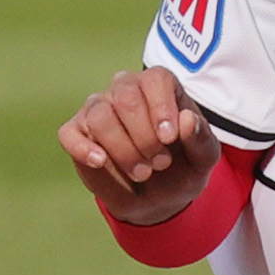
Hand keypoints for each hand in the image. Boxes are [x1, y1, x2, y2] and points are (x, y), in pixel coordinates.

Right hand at [60, 68, 221, 225]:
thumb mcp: (205, 157)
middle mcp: (125, 89)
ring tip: (143, 173)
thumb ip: (201, 137)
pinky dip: (83, 148)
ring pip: (99, 116)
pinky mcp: (76, 131)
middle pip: (126, 97)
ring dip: (123, 149)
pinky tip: (101, 162)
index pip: (156, 79)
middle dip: (145, 136)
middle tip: (160, 163)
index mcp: (160, 86)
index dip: (161, 107)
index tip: (169, 138)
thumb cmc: (185, 165)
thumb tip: (187, 119)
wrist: (162, 195)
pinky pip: (69, 133)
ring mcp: (97, 108)